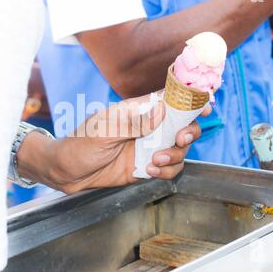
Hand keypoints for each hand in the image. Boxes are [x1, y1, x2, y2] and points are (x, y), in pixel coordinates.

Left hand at [17, 93, 210, 193]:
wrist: (66, 172)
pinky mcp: (146, 166)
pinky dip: (167, 170)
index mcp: (138, 110)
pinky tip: (151, 170)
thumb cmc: (80, 143)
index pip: (169, 99)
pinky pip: (169, 168)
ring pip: (179, 148)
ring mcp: (148, 147)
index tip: (206, 104)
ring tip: (156, 160)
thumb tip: (160, 111)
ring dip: (175, 155)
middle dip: (188, 132)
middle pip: (182, 125)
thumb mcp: (104, 130)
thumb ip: (133, 122)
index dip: (190, 100)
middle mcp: (147, 127)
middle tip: (179, 139)